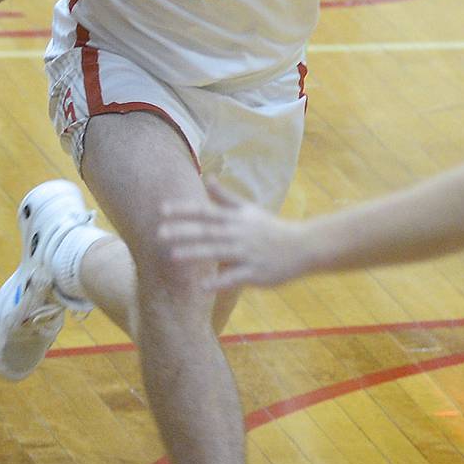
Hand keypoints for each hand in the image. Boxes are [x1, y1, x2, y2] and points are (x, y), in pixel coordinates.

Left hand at [160, 181, 312, 290]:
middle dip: (183, 231)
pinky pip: (234, 278)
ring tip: (173, 256)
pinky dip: (219, 282)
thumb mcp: (248, 210)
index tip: (161, 210)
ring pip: (217, 252)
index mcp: (235, 219)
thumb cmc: (271, 228)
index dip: (183, 210)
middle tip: (159, 233)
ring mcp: (247, 253)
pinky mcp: (255, 273)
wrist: (304, 247)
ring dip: (195, 253)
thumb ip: (225, 197)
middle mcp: (238, 234)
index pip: (205, 211)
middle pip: (207, 231)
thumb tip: (207, 177)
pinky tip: (202, 286)